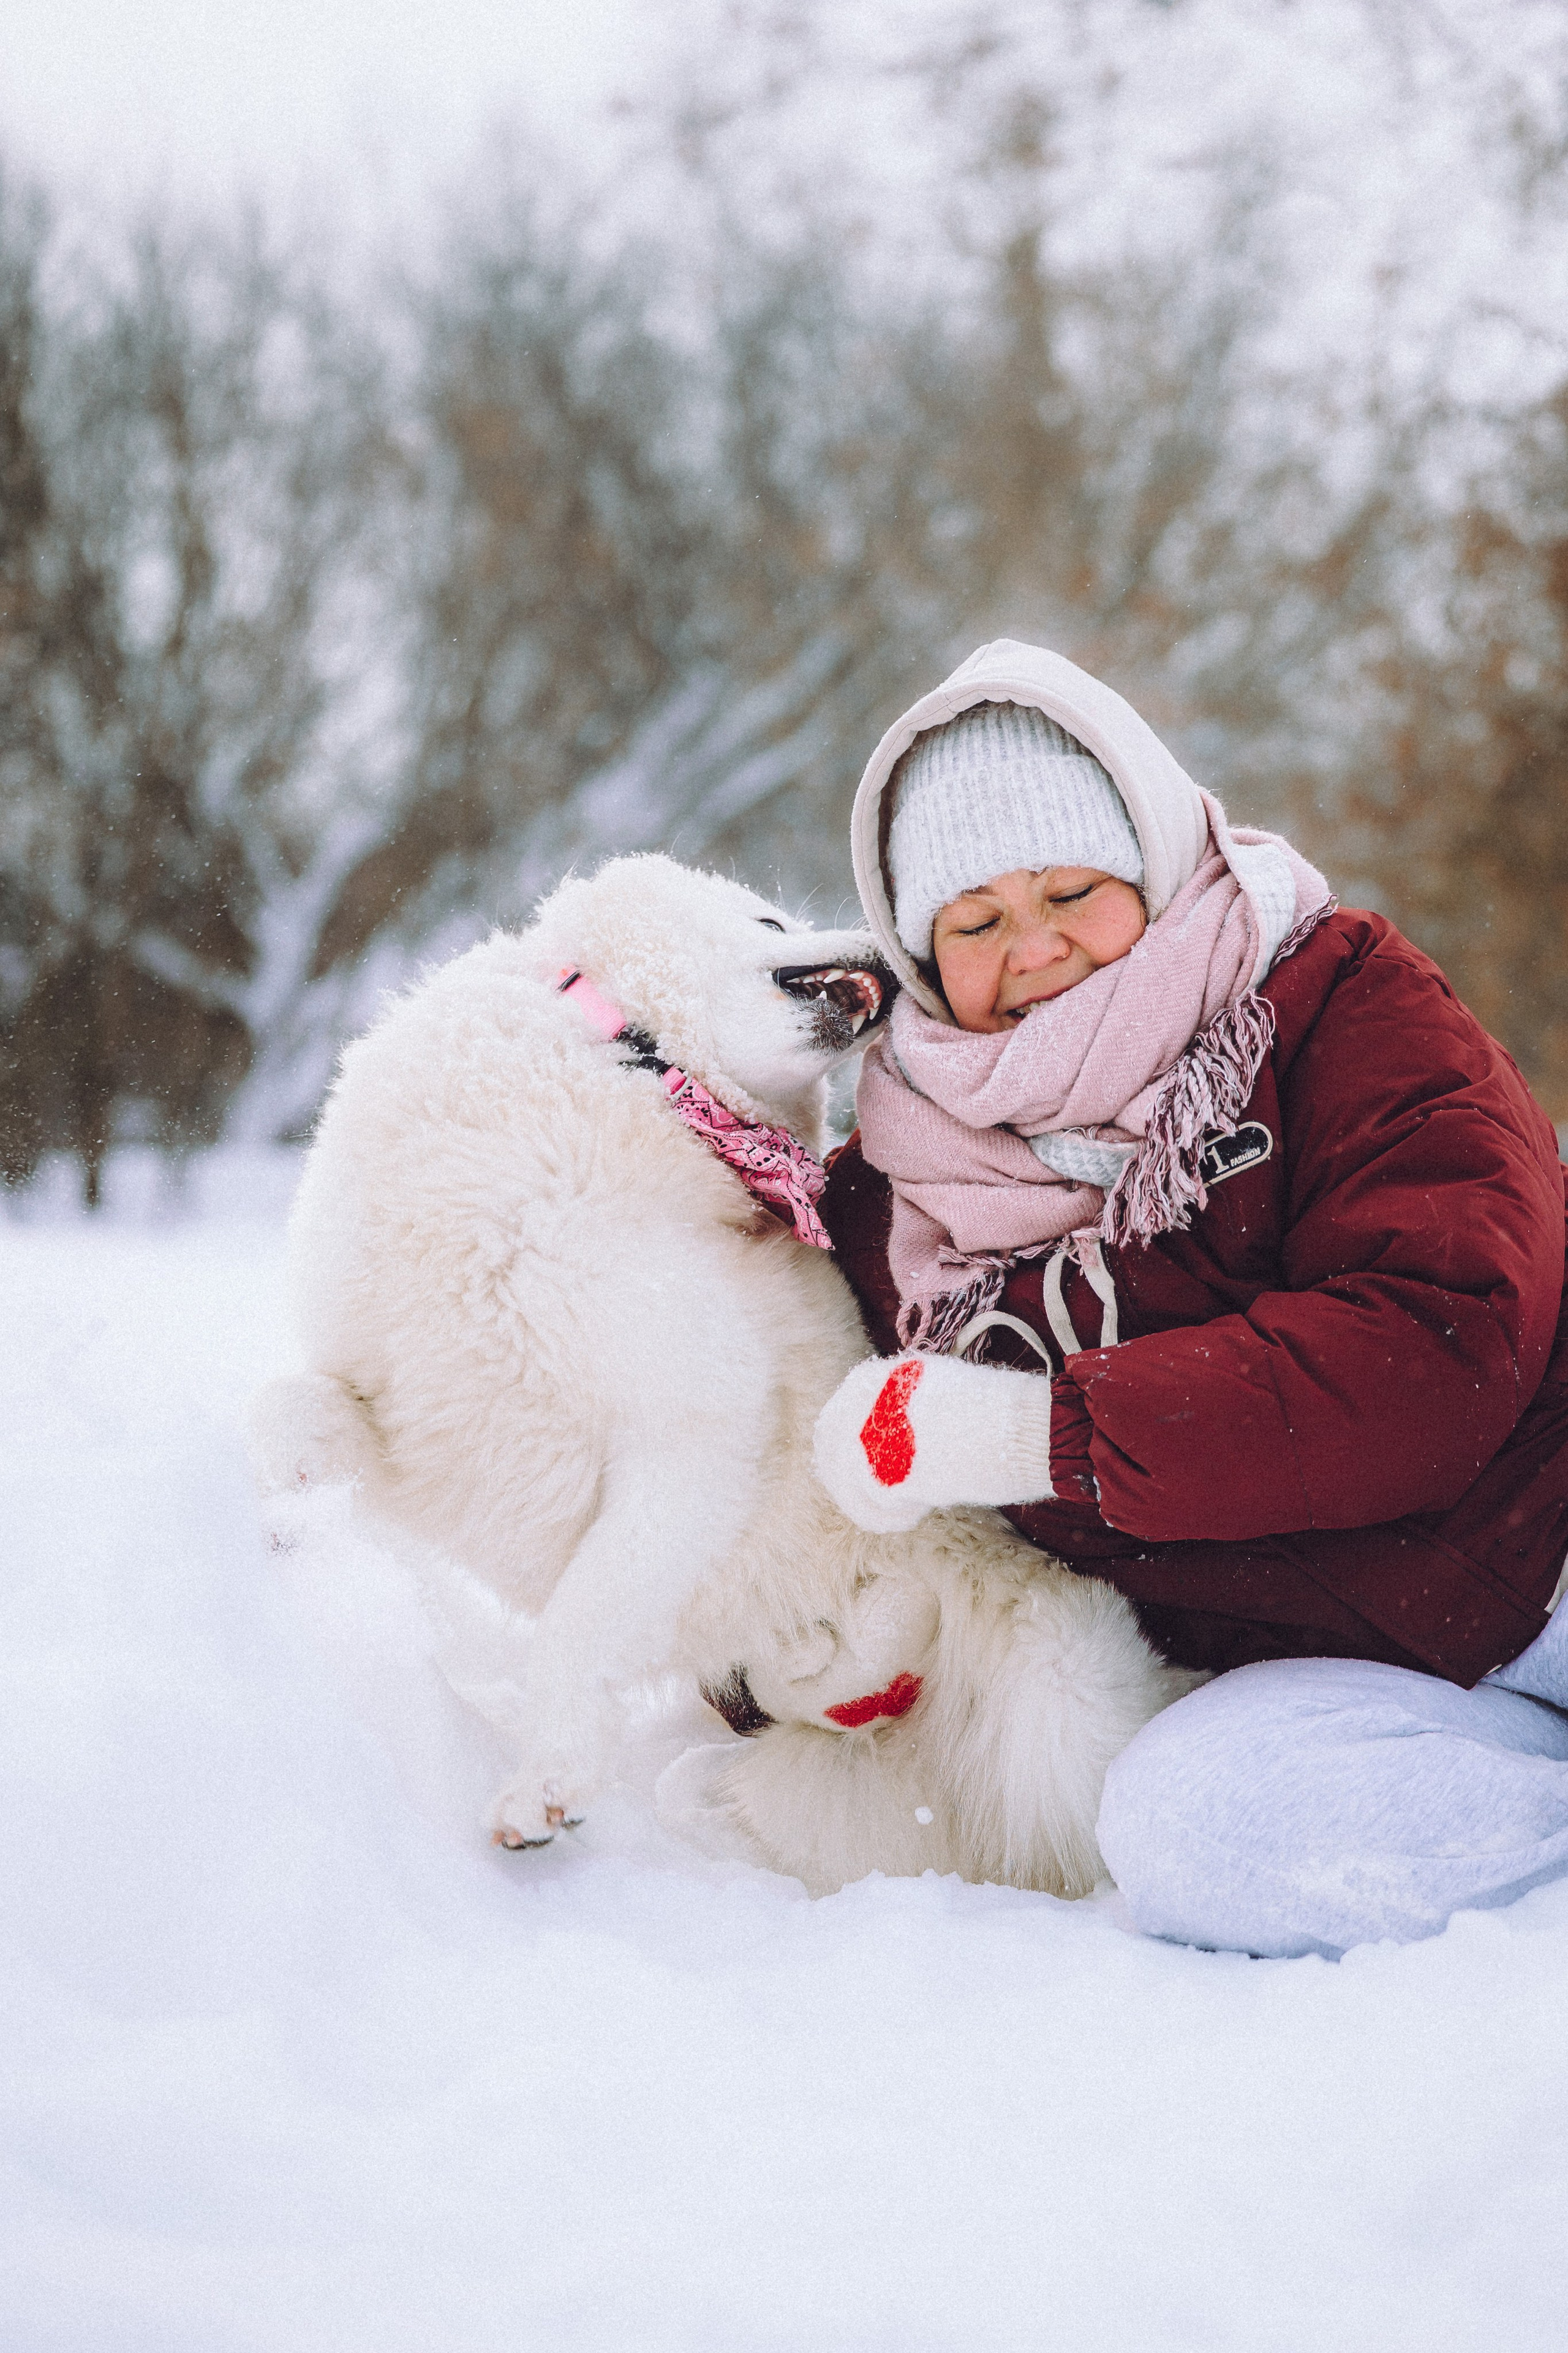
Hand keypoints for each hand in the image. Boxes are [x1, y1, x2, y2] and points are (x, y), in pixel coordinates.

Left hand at [812, 1351, 1054, 1533]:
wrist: (1024, 1427)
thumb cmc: (995, 1413)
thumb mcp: (935, 1391)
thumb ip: (898, 1409)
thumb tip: (877, 1443)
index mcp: (879, 1376)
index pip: (836, 1415)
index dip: (842, 1448)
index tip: (863, 1469)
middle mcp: (867, 1400)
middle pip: (828, 1447)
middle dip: (845, 1478)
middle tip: (875, 1499)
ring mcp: (873, 1436)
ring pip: (845, 1482)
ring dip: (871, 1501)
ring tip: (907, 1506)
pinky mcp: (888, 1473)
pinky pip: (871, 1506)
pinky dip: (891, 1516)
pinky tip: (917, 1513)